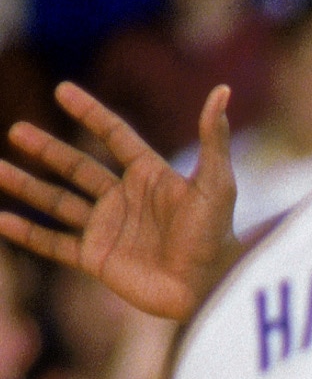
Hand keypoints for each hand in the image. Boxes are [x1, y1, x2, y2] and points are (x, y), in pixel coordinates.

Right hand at [0, 83, 237, 318]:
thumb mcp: (217, 183)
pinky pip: (54, 244)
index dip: (90, 113)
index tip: (63, 91)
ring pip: (58, 202)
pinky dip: (27, 233)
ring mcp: (108, 229)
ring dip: (26, 186)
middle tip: (17, 130)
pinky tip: (2, 219)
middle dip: (46, 149)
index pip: (114, 136)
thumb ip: (213, 138)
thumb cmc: (216, 236)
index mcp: (150, 176)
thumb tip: (222, 90)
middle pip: (76, 167)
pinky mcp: (96, 260)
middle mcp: (124, 199)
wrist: (207, 288)